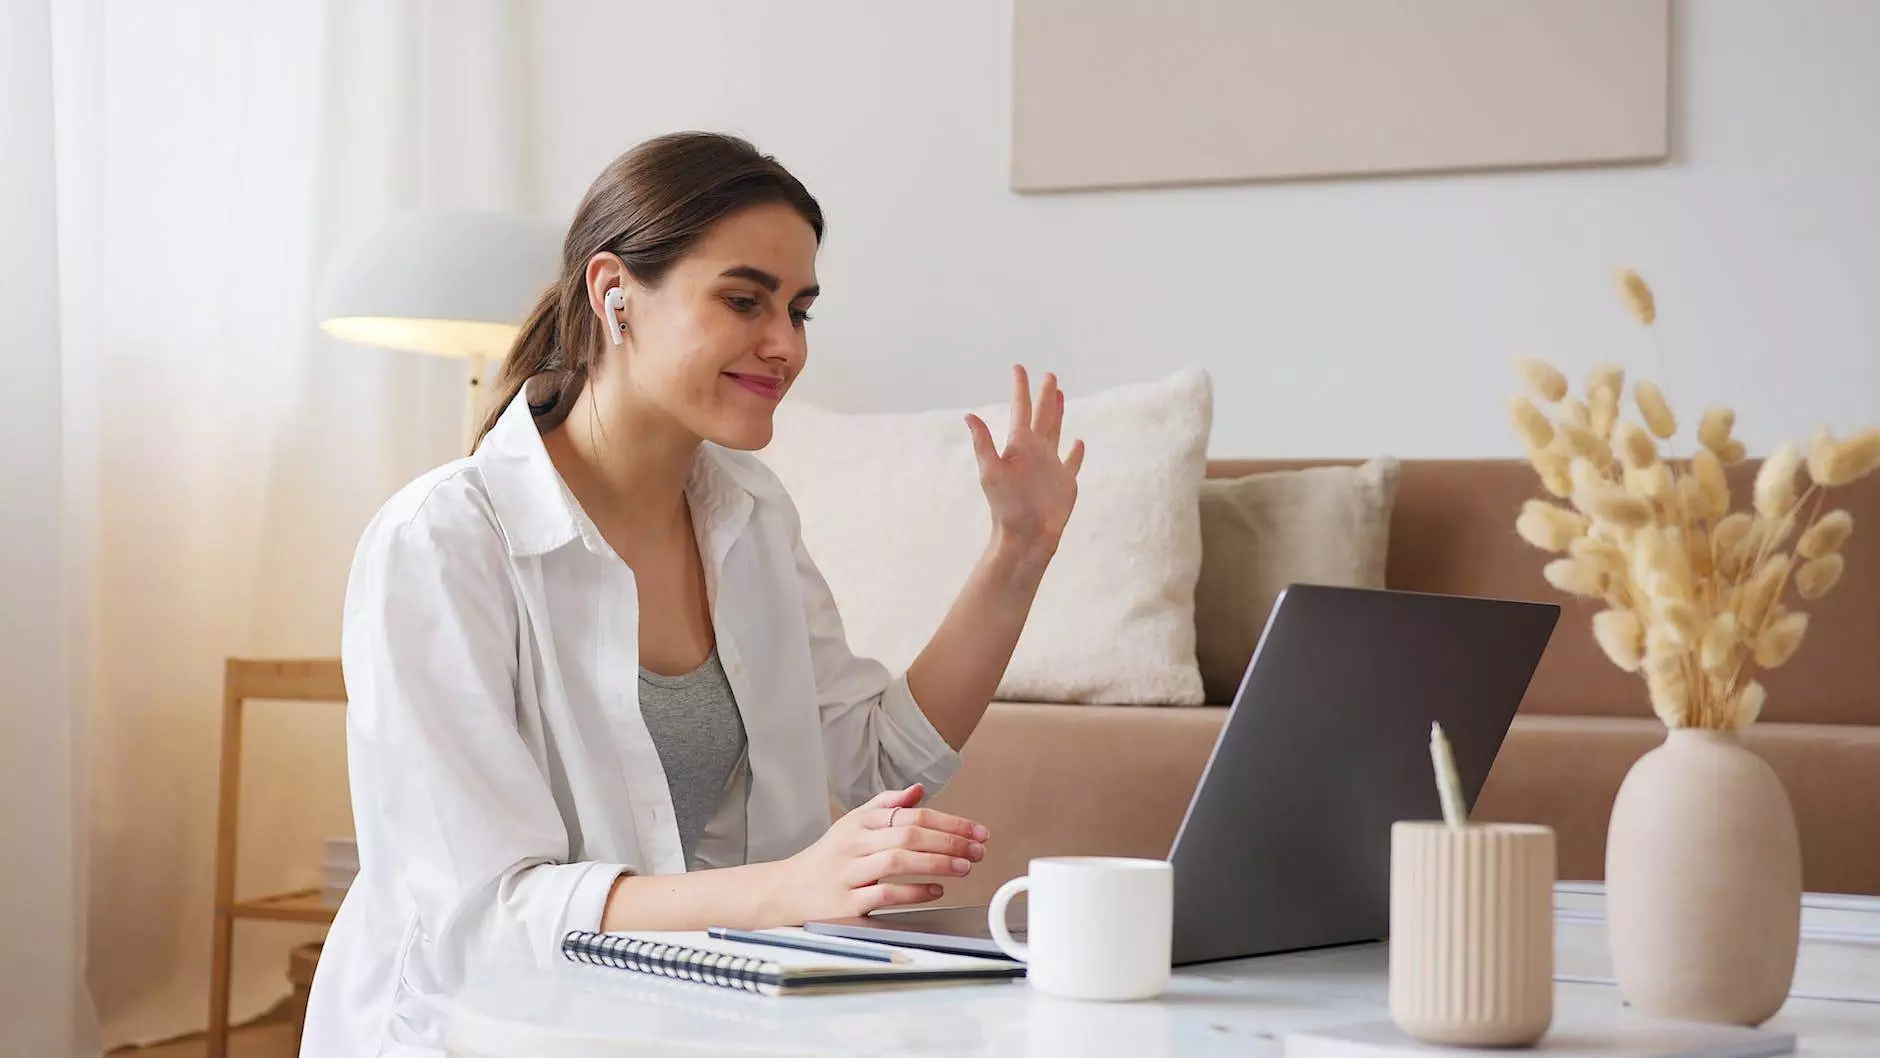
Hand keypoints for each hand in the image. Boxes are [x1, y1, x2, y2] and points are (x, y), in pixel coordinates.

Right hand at [769, 784, 989, 921]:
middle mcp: (853, 843)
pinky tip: (936, 891)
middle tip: (978, 850)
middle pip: (908, 833)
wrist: (784, 891)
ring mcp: (848, 872)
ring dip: (937, 862)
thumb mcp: (851, 825)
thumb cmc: (825, 859)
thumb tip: (918, 790)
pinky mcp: (845, 902)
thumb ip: (885, 806)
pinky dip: (914, 892)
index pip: (911, 814)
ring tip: (965, 867)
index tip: (976, 831)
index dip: (949, 821)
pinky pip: (884, 894)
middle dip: (950, 841)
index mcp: (859, 822)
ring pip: (897, 860)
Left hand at [965, 366, 1085, 556]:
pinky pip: (1072, 462)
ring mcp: (1050, 465)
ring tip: (1060, 395)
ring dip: (1058, 413)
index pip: (1020, 409)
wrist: (1025, 536)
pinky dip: (1076, 452)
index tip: (1019, 368)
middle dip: (1044, 395)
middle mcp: (1035, 451)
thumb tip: (968, 416)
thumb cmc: (1006, 507)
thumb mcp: (991, 472)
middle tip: (1048, 375)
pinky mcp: (1064, 482)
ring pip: (1056, 431)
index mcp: (1019, 445)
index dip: (1020, 389)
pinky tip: (1078, 442)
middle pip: (1041, 415)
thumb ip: (983, 443)